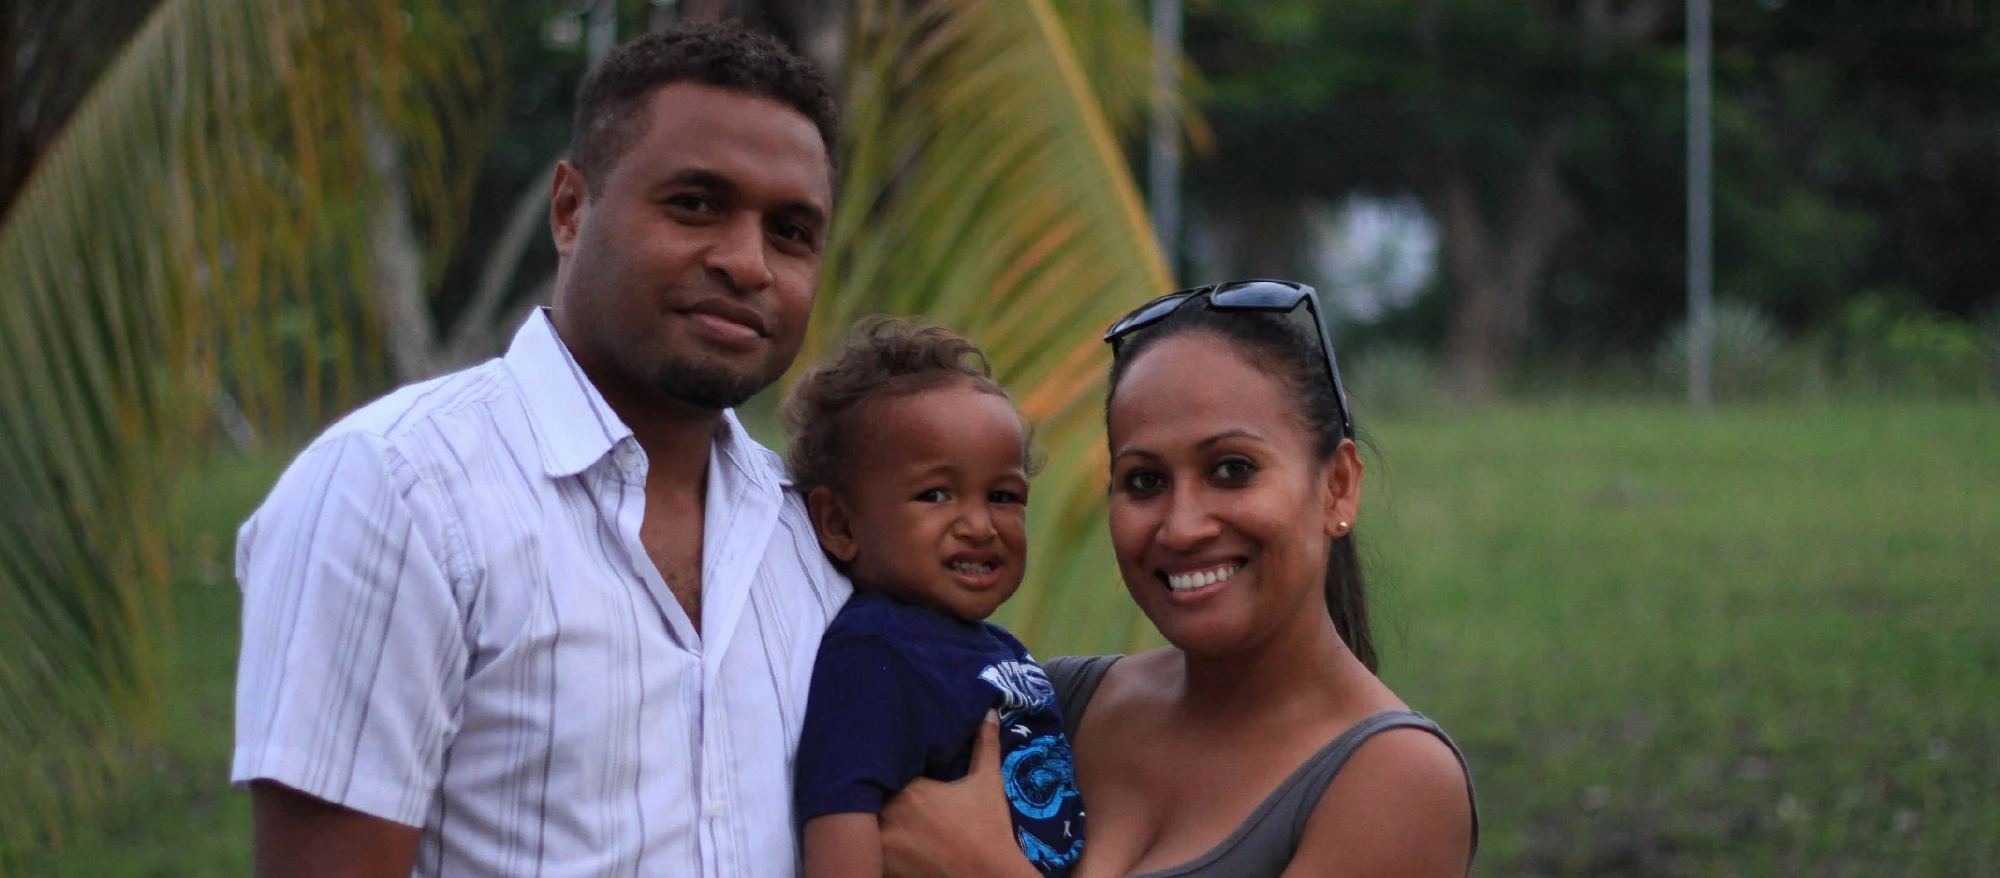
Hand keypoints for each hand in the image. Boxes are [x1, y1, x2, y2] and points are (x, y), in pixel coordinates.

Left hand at [879, 711, 1037, 877]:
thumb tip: (989, 712)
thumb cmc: (988, 828)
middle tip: (880, 794)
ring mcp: (885, 844)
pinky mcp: (885, 868)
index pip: (885, 772)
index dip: (886, 772)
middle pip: (871, 798)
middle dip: (874, 796)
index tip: (891, 771)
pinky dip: (870, 847)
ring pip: (864, 825)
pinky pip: (867, 852)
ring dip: (868, 822)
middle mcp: (891, 814)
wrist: (989, 875)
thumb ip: (985, 745)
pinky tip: (879, 843)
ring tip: (872, 818)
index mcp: (911, 789)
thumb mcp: (988, 783)